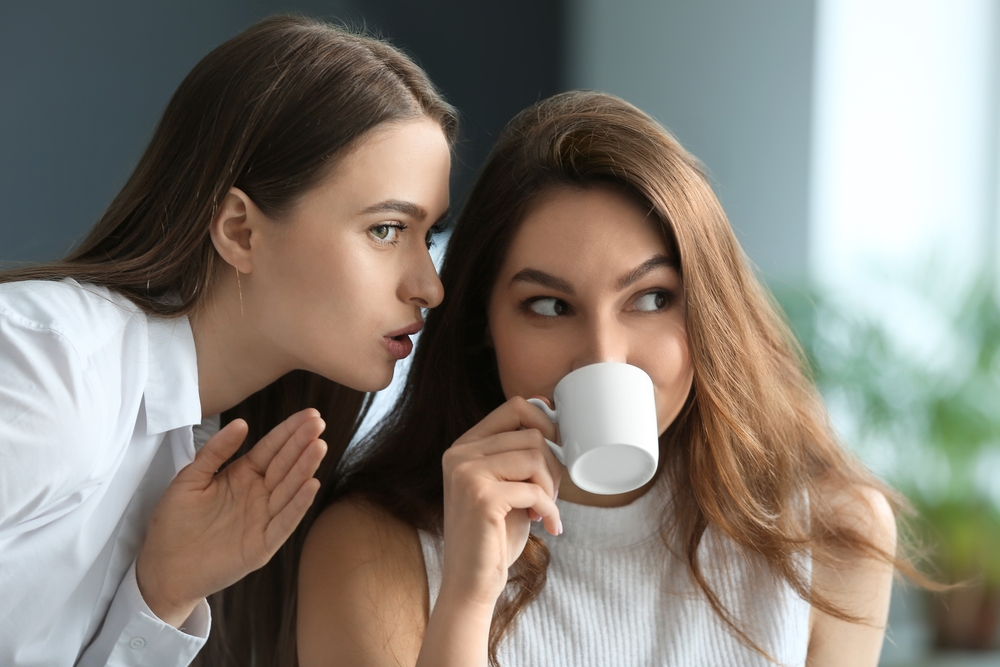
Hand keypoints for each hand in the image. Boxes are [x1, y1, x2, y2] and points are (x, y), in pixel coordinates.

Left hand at [136, 408, 326, 626]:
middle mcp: (258, 494)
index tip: (309, 414)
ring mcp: (263, 519)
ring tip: (319, 446)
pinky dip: (298, 505)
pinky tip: (311, 485)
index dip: (289, 431)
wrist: (162, 568)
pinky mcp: (262, 544)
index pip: (271, 449)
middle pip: (285, 464)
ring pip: (289, 489)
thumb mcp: (190, 479)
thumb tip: (242, 423)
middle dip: (302, 443)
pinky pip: (284, 522)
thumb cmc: (173, 524)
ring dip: (305, 468)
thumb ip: (215, 452)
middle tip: (319, 422)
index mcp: (242, 476)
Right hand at [439, 397, 561, 612]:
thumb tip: (551, 416)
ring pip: (535, 457)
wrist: (472, 582)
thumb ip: (518, 454)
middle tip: (551, 495)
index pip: (514, 407)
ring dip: (551, 487)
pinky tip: (548, 526)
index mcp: (465, 446)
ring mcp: (467, 473)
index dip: (545, 423)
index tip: (556, 452)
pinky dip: (549, 509)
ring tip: (545, 510)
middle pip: (531, 434)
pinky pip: (534, 490)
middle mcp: (460, 454)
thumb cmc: (495, 535)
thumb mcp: (506, 485)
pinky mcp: (481, 497)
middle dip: (553, 465)